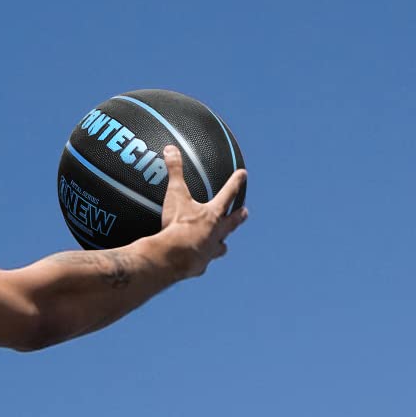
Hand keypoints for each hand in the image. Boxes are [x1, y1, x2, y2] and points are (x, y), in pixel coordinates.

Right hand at [157, 146, 247, 277]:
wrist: (172, 257)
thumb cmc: (177, 226)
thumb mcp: (175, 196)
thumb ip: (175, 172)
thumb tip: (171, 150)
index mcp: (213, 213)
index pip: (229, 193)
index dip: (236, 182)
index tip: (243, 174)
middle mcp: (217, 232)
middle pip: (233, 222)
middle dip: (239, 216)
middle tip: (245, 212)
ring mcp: (209, 251)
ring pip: (221, 247)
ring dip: (221, 245)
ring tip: (222, 245)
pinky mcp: (199, 267)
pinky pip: (202, 264)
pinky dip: (200, 263)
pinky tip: (196, 263)